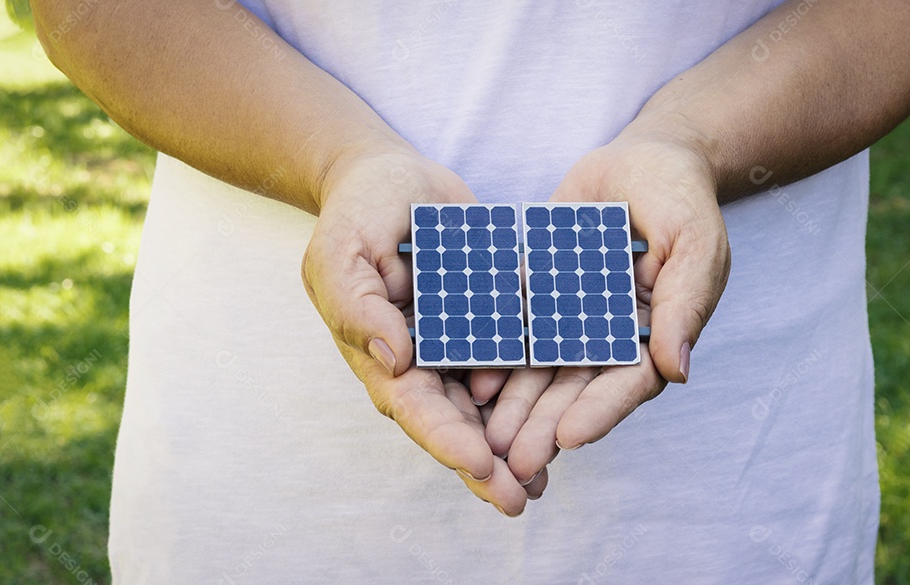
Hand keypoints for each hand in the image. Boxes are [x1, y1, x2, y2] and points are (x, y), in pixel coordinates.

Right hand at [300, 148, 529, 514]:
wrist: (393, 180)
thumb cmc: (358, 213)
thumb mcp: (342, 251)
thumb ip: (357, 306)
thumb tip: (396, 360)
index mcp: (384, 355)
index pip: (416, 408)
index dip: (447, 439)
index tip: (482, 464)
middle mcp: (424, 362)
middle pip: (457, 423)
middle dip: (486, 465)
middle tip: (521, 497)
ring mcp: (460, 345)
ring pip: (491, 406)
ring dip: (516, 442)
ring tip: (545, 479)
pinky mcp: (494, 321)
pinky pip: (518, 360)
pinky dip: (538, 391)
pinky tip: (568, 415)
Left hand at [484, 133, 730, 483]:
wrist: (644, 157)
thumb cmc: (681, 198)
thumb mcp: (695, 243)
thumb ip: (686, 304)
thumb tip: (679, 370)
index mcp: (655, 333)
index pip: (628, 382)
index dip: (601, 411)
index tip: (570, 437)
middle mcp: (612, 334)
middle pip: (578, 388)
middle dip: (547, 424)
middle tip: (517, 459)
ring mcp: (575, 316)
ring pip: (542, 369)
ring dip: (517, 405)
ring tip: (488, 436)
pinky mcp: (541, 293)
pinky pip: (518, 329)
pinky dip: (497, 356)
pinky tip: (472, 379)